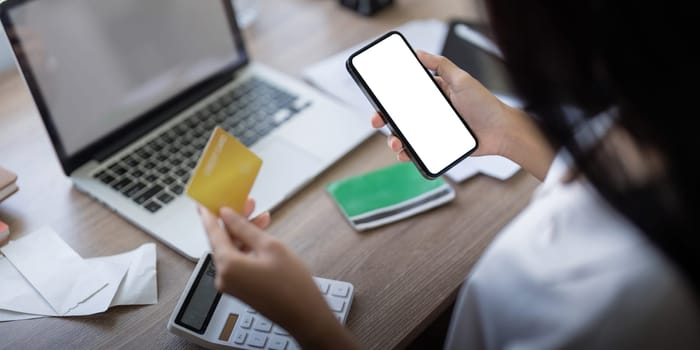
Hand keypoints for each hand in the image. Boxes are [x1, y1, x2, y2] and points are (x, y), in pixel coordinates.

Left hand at [199, 200, 358, 348]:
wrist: (304, 315)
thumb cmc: (292, 284)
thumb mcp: (270, 246)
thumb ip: (244, 228)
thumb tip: (227, 215)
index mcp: (228, 265)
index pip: (212, 233)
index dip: (209, 214)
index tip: (205, 201)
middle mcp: (224, 276)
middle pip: (223, 241)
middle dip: (234, 221)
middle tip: (247, 203)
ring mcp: (231, 284)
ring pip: (232, 250)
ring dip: (244, 233)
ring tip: (262, 217)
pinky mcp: (240, 288)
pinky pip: (238, 261)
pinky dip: (247, 247)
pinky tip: (261, 236)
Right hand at [371, 50, 516, 160]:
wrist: (501, 132)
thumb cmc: (486, 105)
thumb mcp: (462, 79)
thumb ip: (440, 65)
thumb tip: (419, 53)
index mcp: (435, 94)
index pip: (406, 94)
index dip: (390, 97)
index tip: (378, 99)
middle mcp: (432, 113)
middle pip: (401, 116)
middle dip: (385, 119)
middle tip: (378, 121)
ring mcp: (434, 131)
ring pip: (406, 135)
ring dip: (394, 139)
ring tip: (395, 143)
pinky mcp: (438, 147)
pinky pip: (418, 151)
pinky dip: (407, 154)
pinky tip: (404, 153)